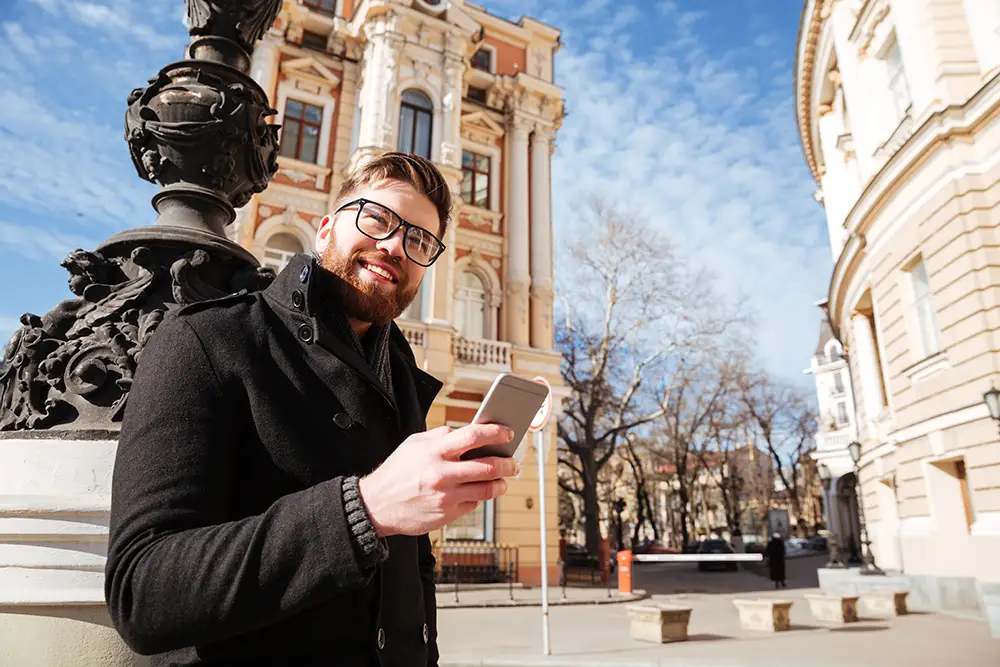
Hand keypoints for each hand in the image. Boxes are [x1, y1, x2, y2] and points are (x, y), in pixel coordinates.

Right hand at [358, 424, 519, 536]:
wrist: (376, 505)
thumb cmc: (396, 472)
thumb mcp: (414, 444)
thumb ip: (441, 436)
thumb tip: (468, 433)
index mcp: (434, 451)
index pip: (473, 436)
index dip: (495, 433)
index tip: (508, 433)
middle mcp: (441, 474)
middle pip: (488, 466)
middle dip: (507, 463)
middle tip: (513, 462)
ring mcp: (446, 496)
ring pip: (487, 489)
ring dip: (501, 483)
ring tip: (504, 480)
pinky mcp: (447, 515)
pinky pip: (474, 504)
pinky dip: (481, 497)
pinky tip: (479, 491)